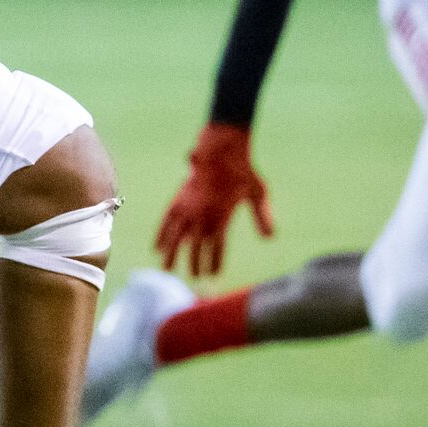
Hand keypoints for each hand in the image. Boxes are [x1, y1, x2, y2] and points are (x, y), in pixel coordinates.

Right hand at [155, 122, 272, 277]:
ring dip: (172, 254)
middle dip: (194, 263)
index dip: (215, 261)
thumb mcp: (258, 192)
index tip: (213, 274)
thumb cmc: (242, 171)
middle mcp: (202, 213)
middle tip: (195, 277)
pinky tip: (157, 247)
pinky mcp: (178, 199)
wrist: (221, 149)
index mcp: (222, 214)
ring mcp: (187, 206)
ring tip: (167, 269)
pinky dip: (161, 235)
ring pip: (176, 236)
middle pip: (196, 245)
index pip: (217, 246)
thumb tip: (270, 238)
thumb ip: (262, 216)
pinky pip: (166, 221)